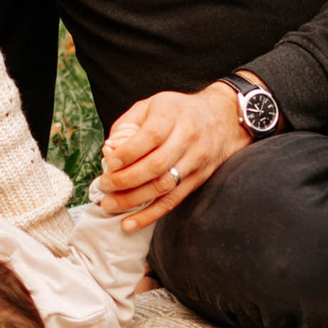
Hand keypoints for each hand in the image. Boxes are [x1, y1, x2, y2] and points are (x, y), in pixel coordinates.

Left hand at [95, 81, 255, 230]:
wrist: (223, 119)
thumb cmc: (178, 112)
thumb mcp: (151, 105)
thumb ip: (127, 124)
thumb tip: (108, 151)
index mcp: (172, 114)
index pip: (151, 136)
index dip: (128, 153)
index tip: (109, 163)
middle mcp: (188, 137)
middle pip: (156, 165)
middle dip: (125, 180)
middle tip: (104, 187)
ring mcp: (196, 160)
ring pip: (164, 186)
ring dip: (134, 200)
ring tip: (110, 205)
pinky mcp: (198, 179)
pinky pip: (173, 201)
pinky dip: (150, 215)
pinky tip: (130, 223)